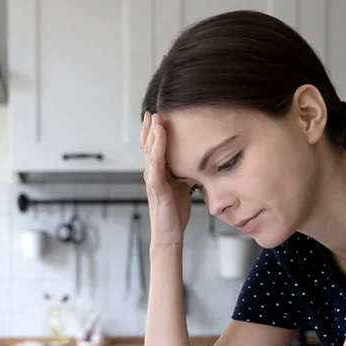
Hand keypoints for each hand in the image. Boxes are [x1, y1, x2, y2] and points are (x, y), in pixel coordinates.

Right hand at [141, 112, 191, 246]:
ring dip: (153, 135)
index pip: (154, 148)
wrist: (169, 235)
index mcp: (158, 173)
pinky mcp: (157, 189)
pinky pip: (155, 166)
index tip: (157, 115)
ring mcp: (153, 181)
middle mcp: (152, 174)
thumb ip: (185, 172)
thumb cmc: (175, 213)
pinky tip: (160, 138)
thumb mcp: (183, 187)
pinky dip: (157, 150)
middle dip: (150, 128)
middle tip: (152, 110)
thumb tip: (197, 160)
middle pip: (148, 146)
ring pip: (150, 152)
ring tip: (155, 118)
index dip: (154, 132)